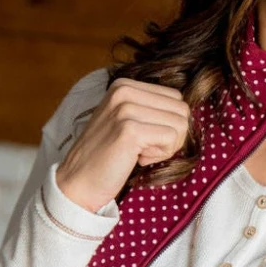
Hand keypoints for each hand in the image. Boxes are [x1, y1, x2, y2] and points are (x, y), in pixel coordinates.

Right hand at [57, 76, 190, 212]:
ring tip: (138, 153)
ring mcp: (125, 108)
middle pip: (182, 109)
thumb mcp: (127, 120)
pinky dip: (160, 155)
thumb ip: (152, 109)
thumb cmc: (108, 156)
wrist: (78, 181)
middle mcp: (124, 90)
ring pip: (181, 124)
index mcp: (124, 84)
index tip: (143, 137)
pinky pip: (172, 138)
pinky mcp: (129, 130)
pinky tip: (137, 159)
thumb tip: (188, 111)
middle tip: (143, 148)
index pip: (176, 98)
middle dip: (171, 135)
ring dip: (166, 146)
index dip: (168, 124)